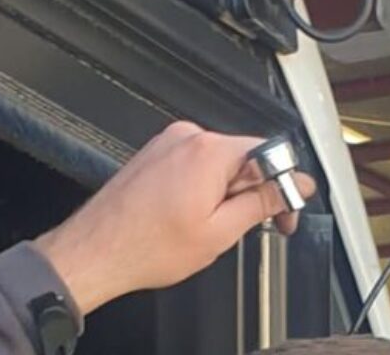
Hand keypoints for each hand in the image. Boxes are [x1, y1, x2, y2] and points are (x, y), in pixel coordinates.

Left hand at [33, 122, 315, 314]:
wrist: (96, 252)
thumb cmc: (144, 245)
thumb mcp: (220, 232)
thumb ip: (261, 203)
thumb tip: (293, 186)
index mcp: (209, 151)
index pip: (270, 153)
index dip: (285, 186)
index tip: (288, 210)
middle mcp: (188, 137)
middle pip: (245, 158)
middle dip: (255, 193)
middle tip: (255, 227)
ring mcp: (168, 144)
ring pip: (220, 164)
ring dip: (228, 193)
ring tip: (210, 227)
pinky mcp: (156, 154)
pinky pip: (196, 165)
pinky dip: (204, 189)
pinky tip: (192, 217)